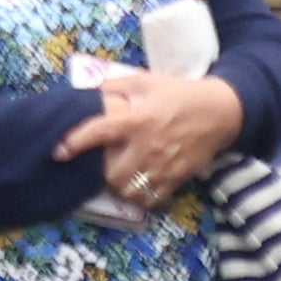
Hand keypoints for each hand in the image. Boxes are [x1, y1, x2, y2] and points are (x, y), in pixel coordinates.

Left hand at [61, 65, 244, 202]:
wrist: (221, 110)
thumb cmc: (179, 93)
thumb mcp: (145, 81)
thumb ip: (112, 87)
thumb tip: (84, 96)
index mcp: (139, 118)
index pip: (99, 132)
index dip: (74, 143)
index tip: (58, 152)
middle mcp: (149, 145)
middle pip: (112, 173)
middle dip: (103, 170)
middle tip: (107, 159)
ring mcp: (165, 165)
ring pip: (129, 190)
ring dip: (120, 184)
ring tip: (122, 172)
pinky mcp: (178, 177)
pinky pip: (150, 199)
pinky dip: (140, 195)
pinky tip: (140, 182)